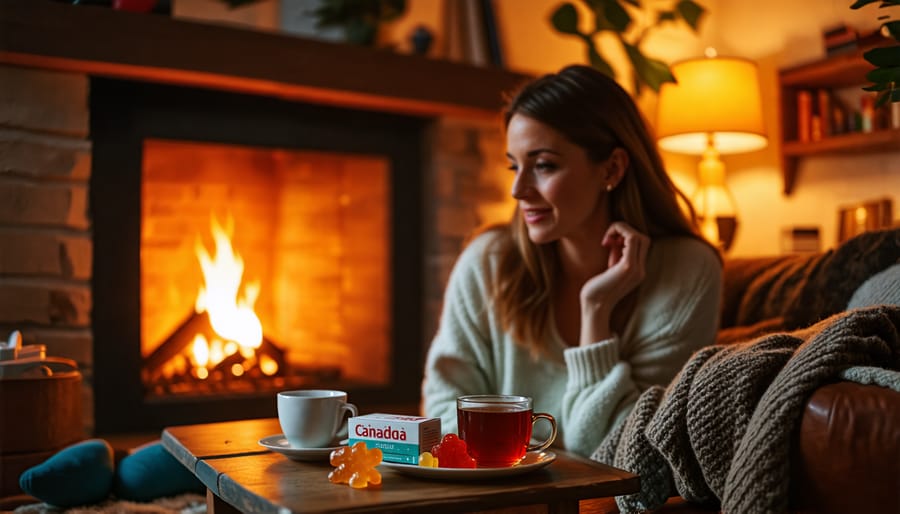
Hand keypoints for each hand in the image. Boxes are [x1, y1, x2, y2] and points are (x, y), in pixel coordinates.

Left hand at [579, 222, 649, 344]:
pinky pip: (631, 239)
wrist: (594, 307)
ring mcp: (636, 268)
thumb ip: (617, 255)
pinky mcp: (628, 267)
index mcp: (638, 270)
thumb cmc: (597, 289)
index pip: (642, 244)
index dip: (626, 237)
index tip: (609, 244)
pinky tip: (605, 243)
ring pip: (638, 236)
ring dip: (621, 231)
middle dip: (624, 232)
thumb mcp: (610, 269)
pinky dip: (618, 233)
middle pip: (643, 238)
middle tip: (607, 241)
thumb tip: (616, 238)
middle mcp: (641, 270)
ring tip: (606, 242)